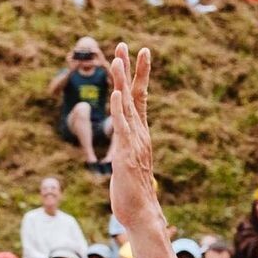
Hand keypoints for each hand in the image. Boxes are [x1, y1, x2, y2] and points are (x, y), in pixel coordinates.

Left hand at [107, 45, 157, 231]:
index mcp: (139, 135)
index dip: (137, 76)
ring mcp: (134, 143)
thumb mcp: (127, 166)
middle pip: (135, 95)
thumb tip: (124, 149)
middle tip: (124, 44)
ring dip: (122, 82)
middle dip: (130, 69)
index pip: (139, 99)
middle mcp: (139, 134)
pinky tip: (117, 93)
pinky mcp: (125, 154)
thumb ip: (126, 152)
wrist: (140, 213)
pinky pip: (122, 127)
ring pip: (127, 106)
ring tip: (118, 59)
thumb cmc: (132, 194)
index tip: (137, 53)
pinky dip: (119, 109)